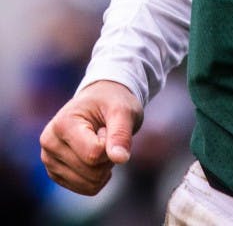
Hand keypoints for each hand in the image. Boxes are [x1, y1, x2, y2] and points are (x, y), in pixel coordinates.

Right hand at [40, 80, 142, 195]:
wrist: (100, 102)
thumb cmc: (112, 103)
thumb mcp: (123, 110)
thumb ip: (121, 133)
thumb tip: (121, 159)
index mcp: (62, 124)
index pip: (94, 153)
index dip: (111, 144)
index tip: (108, 126)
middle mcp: (49, 143)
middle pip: (92, 171)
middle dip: (108, 156)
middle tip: (106, 134)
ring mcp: (49, 160)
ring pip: (90, 184)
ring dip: (104, 167)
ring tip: (100, 143)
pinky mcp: (55, 174)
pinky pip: (87, 189)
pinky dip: (100, 176)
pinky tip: (96, 156)